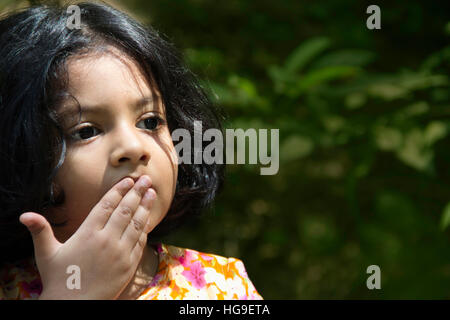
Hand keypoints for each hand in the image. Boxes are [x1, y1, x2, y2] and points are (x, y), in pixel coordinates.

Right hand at [19, 175, 155, 299]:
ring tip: (152, 193)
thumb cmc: (59, 279)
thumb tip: (24, 215)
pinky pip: (140, 242)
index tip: (128, 180)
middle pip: (125, 210)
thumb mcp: (46, 254)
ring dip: (145, 207)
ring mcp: (120, 253)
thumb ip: (40, 231)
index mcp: (87, 233)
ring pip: (136, 224)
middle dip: (137, 192)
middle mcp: (107, 240)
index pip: (107, 205)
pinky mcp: (129, 265)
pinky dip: (144, 229)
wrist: (75, 306)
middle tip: (147, 179)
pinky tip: (147, 220)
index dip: (119, 190)